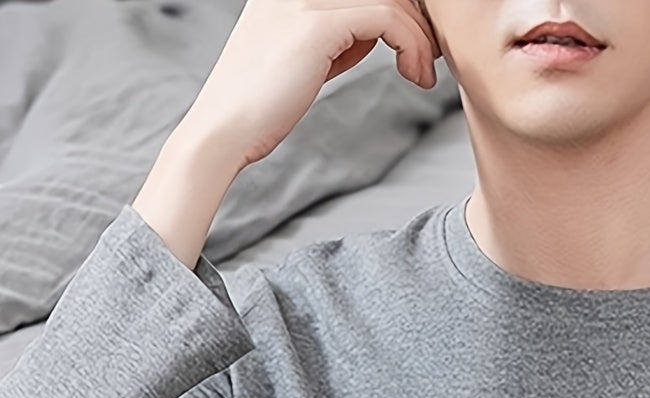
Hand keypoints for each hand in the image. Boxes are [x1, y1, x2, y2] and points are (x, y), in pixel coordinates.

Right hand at [181, 0, 440, 172]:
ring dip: (418, 35)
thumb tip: (381, 31)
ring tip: (422, 73)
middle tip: (427, 57)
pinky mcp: (315, 25)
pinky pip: (386, 19)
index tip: (416, 43)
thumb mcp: (304, 58)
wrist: (222, 132)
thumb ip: (338, 35)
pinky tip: (413, 75)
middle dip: (415, 17)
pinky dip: (410, 46)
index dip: (399, 7)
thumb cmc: (261, 108)